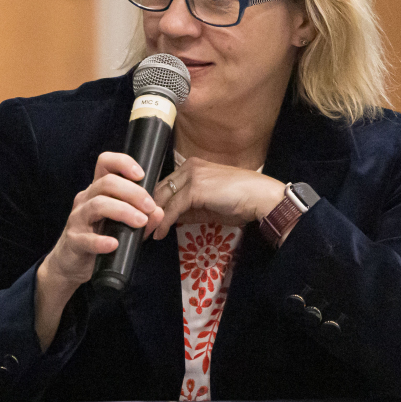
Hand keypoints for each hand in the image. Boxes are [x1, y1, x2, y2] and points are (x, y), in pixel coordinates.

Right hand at [34, 152, 163, 347]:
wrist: (71, 264)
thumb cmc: (99, 239)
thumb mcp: (124, 227)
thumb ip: (143, 219)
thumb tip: (160, 212)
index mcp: (97, 191)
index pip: (105, 164)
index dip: (122, 163)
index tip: (141, 174)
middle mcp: (86, 200)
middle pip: (106, 182)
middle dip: (132, 192)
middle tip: (150, 206)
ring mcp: (77, 219)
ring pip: (98, 204)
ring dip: (123, 211)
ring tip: (140, 222)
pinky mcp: (73, 240)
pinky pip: (86, 238)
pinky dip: (101, 241)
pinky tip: (114, 244)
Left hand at [149, 158, 286, 237]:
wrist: (261, 197)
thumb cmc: (240, 201)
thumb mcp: (208, 205)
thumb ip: (188, 209)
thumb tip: (170, 219)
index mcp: (192, 167)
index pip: (165, 185)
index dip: (154, 203)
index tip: (147, 218)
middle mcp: (189, 167)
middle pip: (159, 190)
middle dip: (148, 210)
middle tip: (139, 227)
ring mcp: (192, 176)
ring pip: (163, 198)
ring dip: (152, 218)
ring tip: (145, 233)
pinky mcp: (195, 188)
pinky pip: (173, 208)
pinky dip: (164, 222)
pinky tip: (159, 234)